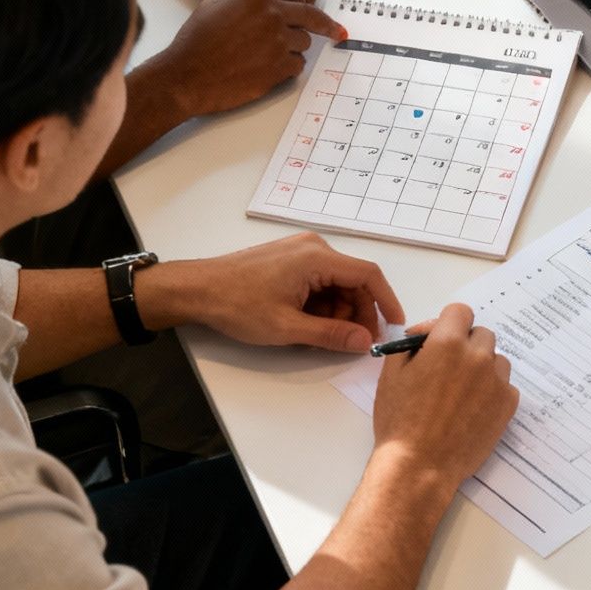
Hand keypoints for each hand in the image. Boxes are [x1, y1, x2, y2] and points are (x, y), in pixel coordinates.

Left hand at [140, 232, 402, 351]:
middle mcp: (313, 247)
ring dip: (337, 310)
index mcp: (317, 257)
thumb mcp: (287, 327)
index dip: (386, 300)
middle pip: (352, 280)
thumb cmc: (238, 305)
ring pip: (335, 283)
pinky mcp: (289, 260)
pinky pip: (318, 282)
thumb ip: (331, 335)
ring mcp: (300, 252)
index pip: (368, 275)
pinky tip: (308, 324)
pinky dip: (320, 304)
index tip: (394, 323)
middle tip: (355, 342)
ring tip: (323, 336)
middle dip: (358, 312)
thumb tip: (365, 342)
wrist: (196, 290)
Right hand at [148, 0, 347, 116]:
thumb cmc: (194, 42)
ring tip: (267, 56)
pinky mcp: (280, 67)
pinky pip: (297, 66)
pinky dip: (288, 68)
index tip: (312, 11)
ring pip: (304, 43)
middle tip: (338, 32)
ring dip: (293, 49)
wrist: (186, 75)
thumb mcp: (212, 6)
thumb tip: (245, 4)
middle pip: (312, 16)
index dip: (300, 4)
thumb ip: (238, 0)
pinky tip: (268, 70)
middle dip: (326, 25)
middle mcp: (274, 13)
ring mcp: (280, 41)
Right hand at [371, 303, 519, 493]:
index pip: (460, 312)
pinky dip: (492, 390)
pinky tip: (472, 407)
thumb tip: (423, 336)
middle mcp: (478, 356)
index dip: (447, 323)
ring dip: (482, 366)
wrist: (419, 465)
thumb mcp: (392, 374)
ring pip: (496, 359)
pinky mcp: (508, 404)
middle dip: (465, 344)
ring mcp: (497, 381)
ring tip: (460, 389)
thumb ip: (410, 345)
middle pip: (481, 334)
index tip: (437, 339)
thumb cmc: (399, 420)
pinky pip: (505, 385)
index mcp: (447, 343)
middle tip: (447, 366)